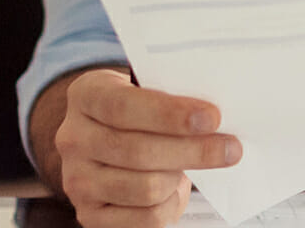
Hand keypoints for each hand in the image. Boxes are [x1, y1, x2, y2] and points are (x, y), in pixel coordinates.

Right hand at [55, 68, 241, 227]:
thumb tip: (213, 118)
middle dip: (193, 151)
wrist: (101, 140)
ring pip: (146, 187)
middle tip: (230, 148)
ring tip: (190, 167)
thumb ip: (169, 95)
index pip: (123, 106)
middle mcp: (74, 138)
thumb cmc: (132, 113)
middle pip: (138, 151)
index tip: (211, 117)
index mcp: (85, 96)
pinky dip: (170, 205)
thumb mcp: (141, 89)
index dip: (170, 114)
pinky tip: (173, 189)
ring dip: (179, 178)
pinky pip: (145, 219)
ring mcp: (78, 180)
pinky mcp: (90, 215)